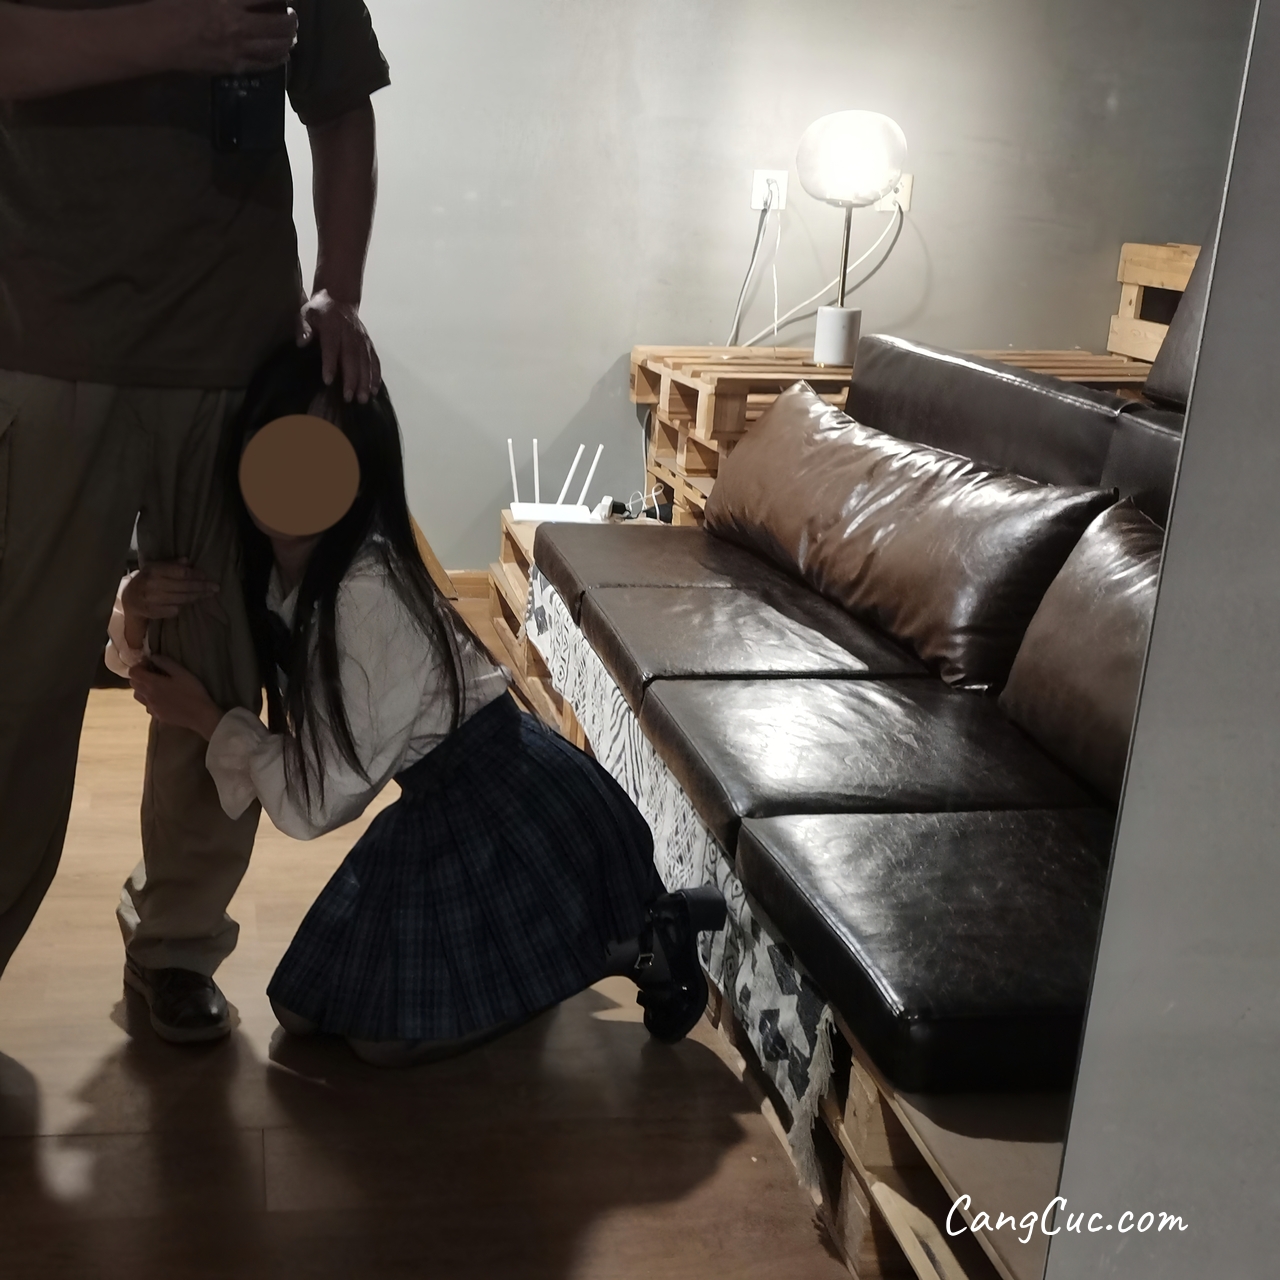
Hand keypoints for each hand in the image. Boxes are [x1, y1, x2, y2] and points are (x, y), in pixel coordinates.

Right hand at [123, 559, 218, 621]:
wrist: (129, 598)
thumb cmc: (147, 579)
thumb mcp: (156, 567)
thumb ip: (172, 564)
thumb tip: (187, 561)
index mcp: (154, 570)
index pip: (181, 573)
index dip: (196, 575)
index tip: (206, 576)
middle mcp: (153, 584)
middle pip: (184, 587)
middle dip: (202, 587)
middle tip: (215, 587)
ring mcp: (152, 599)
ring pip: (182, 599)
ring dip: (196, 597)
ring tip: (208, 595)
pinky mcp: (153, 612)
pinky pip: (175, 610)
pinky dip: (183, 606)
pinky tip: (189, 602)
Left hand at [130, 656, 224, 741]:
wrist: (201, 715)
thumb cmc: (193, 691)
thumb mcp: (182, 673)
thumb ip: (165, 662)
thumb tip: (153, 657)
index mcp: (153, 684)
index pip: (133, 672)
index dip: (139, 666)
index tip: (150, 664)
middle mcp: (148, 696)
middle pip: (133, 683)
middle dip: (140, 676)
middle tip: (153, 673)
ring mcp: (152, 707)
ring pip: (138, 695)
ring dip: (142, 688)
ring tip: (156, 686)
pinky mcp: (157, 715)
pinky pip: (147, 705)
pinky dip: (150, 700)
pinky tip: (162, 699)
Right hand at [155, 0, 298, 75]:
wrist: (159, 37)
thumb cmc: (174, 6)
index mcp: (228, 1)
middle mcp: (238, 25)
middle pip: (279, 25)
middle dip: (291, 20)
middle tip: (293, 16)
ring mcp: (238, 49)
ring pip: (276, 47)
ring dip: (288, 40)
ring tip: (291, 35)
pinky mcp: (235, 66)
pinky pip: (264, 65)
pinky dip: (277, 59)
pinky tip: (282, 55)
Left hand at [297, 289, 381, 403]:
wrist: (339, 299)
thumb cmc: (318, 310)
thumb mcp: (306, 312)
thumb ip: (303, 326)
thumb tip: (302, 342)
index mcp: (333, 325)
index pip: (332, 346)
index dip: (330, 363)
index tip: (328, 381)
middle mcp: (350, 333)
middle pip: (352, 357)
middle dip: (352, 379)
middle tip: (349, 397)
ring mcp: (363, 339)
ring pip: (366, 362)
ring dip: (365, 381)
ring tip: (363, 399)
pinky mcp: (369, 344)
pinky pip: (375, 361)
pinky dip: (376, 376)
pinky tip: (374, 391)